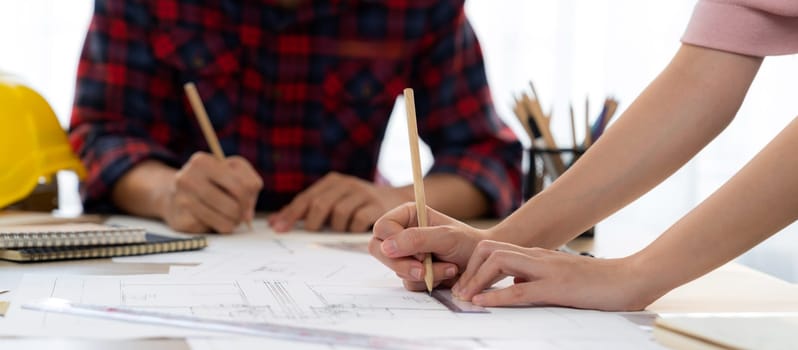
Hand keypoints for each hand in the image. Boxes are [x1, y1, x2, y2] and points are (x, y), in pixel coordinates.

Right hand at [160, 152, 262, 232]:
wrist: (173, 195)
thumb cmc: (210, 181)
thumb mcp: (231, 170)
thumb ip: (249, 184)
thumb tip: (247, 213)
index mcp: (201, 161)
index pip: (243, 185)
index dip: (250, 197)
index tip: (247, 200)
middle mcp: (188, 179)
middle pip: (235, 205)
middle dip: (242, 212)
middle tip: (241, 212)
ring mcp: (182, 200)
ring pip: (226, 220)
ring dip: (233, 221)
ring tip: (229, 214)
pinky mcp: (182, 220)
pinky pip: (215, 228)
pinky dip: (221, 226)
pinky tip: (214, 218)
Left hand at [269, 172, 411, 232]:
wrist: (396, 200)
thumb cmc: (357, 205)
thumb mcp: (332, 202)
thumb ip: (306, 210)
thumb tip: (274, 222)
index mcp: (331, 182)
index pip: (306, 198)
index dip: (290, 214)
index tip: (278, 229)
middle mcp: (346, 184)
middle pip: (320, 204)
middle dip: (313, 222)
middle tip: (312, 233)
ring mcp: (362, 193)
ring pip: (339, 214)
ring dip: (336, 228)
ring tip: (340, 230)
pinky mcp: (376, 205)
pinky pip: (358, 221)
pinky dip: (353, 229)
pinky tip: (355, 230)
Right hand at [368, 203, 487, 290]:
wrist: (482, 263)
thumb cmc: (466, 242)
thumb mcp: (445, 236)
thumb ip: (416, 239)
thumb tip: (386, 247)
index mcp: (407, 216)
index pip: (382, 228)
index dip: (393, 241)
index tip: (416, 251)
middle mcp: (402, 234)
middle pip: (379, 250)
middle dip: (402, 263)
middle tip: (422, 269)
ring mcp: (406, 255)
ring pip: (396, 269)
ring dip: (423, 273)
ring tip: (448, 266)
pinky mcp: (412, 273)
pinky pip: (408, 282)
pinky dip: (428, 281)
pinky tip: (445, 273)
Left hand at [452, 240, 649, 310]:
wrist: (629, 279)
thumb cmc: (596, 283)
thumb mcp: (558, 278)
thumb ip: (534, 279)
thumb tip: (513, 287)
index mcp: (536, 255)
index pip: (493, 249)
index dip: (473, 265)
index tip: (464, 286)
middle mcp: (537, 257)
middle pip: (488, 249)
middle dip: (468, 269)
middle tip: (458, 293)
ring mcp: (546, 269)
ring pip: (498, 262)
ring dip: (476, 280)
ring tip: (466, 298)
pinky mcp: (556, 287)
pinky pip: (519, 290)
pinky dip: (496, 297)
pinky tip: (482, 304)